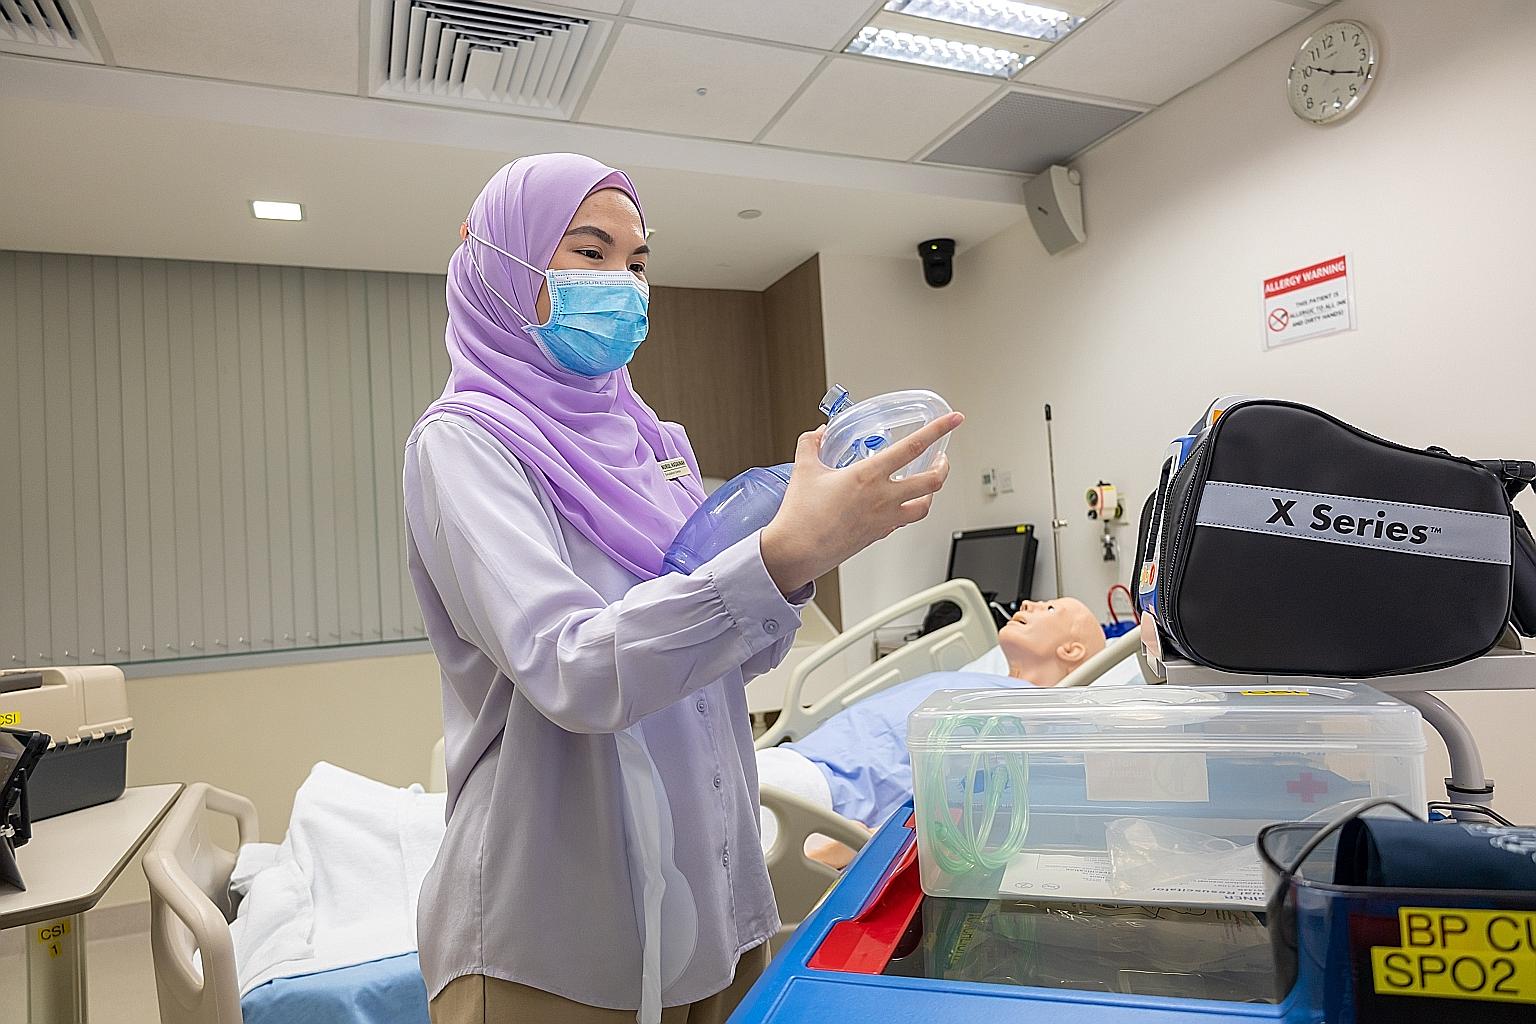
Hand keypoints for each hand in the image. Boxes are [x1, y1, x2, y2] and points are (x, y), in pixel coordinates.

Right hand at [760, 412, 963, 593]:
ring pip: (925, 506)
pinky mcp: (879, 535)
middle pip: (932, 481)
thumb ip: (812, 444)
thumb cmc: (801, 515)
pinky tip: (900, 505)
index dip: (938, 430)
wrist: (797, 552)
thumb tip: (819, 433)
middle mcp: (883, 498)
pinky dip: (908, 510)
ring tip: (928, 484)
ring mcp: (884, 519)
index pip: (913, 447)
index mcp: (868, 476)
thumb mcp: (804, 469)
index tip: (953, 420)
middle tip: (942, 458)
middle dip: (944, 466)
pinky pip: (904, 521)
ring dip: (931, 493)